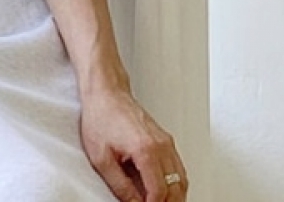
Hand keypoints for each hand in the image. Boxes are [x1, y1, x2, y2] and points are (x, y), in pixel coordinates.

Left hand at [79, 86, 187, 201]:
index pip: (158, 192)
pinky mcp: (165, 139)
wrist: (106, 92)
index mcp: (146, 150)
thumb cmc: (101, 116)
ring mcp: (166, 141)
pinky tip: (165, 190)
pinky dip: (176, 183)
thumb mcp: (102, 158)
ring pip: (182, 179)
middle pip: (176, 188)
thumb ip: (120, 186)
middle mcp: (161, 145)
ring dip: (175, 196)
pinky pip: (179, 167)